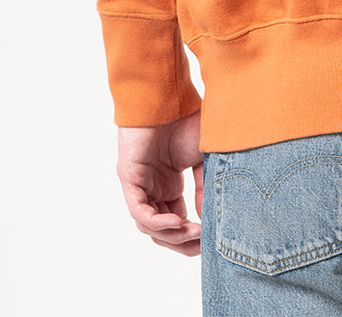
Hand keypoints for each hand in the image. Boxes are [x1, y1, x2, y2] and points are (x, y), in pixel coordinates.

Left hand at [116, 107, 203, 256]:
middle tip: (202, 246)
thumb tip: (208, 218)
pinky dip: (157, 222)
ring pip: (150, 226)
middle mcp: (151, 189)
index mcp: (167, 185)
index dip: (193, 235)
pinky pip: (140, 211)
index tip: (211, 240)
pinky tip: (177, 222)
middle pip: (162, 231)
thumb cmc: (185, 118)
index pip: (177, 222)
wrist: (169, 95)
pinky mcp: (129, 178)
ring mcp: (139, 185)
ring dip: (172, 235)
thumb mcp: (202, 158)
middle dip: (183, 243)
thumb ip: (204, 188)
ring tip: (194, 233)